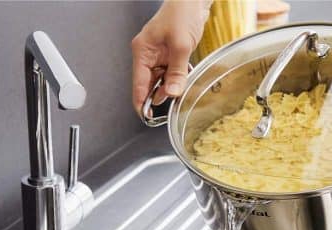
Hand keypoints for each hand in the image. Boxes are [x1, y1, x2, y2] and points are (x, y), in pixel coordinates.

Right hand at [131, 0, 210, 114]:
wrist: (193, 1)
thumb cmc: (182, 13)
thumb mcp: (181, 45)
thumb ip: (176, 72)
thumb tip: (172, 93)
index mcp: (142, 51)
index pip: (138, 83)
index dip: (141, 102)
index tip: (146, 117)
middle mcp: (148, 54)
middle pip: (150, 84)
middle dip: (160, 95)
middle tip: (171, 104)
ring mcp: (158, 55)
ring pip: (162, 80)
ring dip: (171, 86)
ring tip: (180, 86)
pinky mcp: (169, 55)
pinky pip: (171, 73)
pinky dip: (177, 78)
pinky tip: (184, 77)